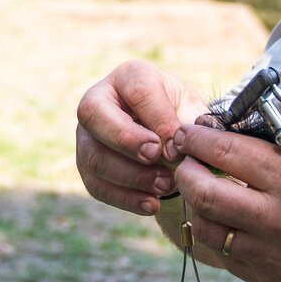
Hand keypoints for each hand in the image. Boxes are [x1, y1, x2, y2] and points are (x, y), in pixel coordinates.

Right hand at [75, 61, 206, 214]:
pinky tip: (152, 204)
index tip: (178, 146)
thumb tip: (182, 145)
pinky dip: (125, 198)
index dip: (158, 119)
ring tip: (166, 186)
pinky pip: (96, 185)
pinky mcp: (86, 165)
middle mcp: (99, 100)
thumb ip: (193, 124)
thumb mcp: (193, 112)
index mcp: (130, 77)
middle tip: (157, 158)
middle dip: (127, 140)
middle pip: (93, 114)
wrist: (171, 141)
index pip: (137, 91)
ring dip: (131, 176)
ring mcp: (87, 134)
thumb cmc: (182, 118)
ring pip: (93, 156)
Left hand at [168, 120, 280, 281]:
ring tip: (204, 190)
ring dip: (196, 204)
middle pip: (204, 194)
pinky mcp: (262, 275)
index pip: (225, 153)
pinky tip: (224, 218)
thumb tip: (208, 135)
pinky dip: (216, 230)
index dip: (196, 140)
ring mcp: (267, 251)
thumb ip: (258, 148)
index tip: (186, 134)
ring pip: (205, 226)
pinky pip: (221, 251)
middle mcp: (276, 218)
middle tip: (186, 163)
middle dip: (185, 172)